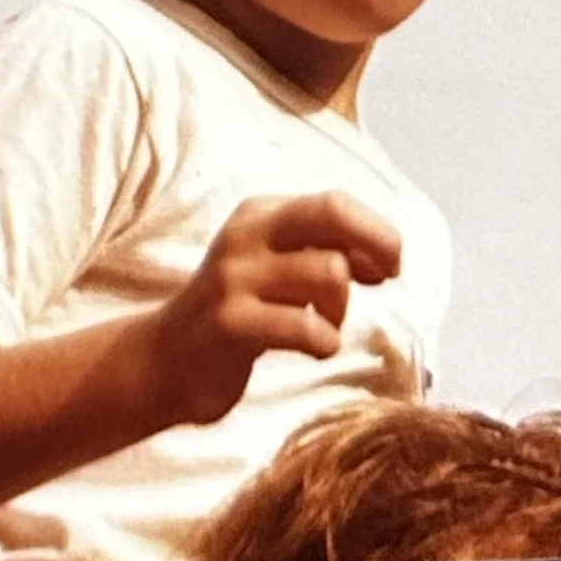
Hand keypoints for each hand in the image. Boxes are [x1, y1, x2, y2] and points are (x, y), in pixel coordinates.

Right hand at [148, 192, 402, 430]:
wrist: (168, 358)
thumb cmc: (239, 311)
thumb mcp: (274, 266)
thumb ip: (322, 253)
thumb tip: (388, 257)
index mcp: (259, 213)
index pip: (334, 202)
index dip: (375, 230)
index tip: (392, 266)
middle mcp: (246, 234)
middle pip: (331, 216)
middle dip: (375, 243)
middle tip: (386, 280)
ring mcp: (236, 276)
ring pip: (328, 275)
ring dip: (340, 309)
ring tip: (322, 326)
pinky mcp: (231, 322)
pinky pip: (306, 327)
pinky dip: (325, 342)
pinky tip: (312, 349)